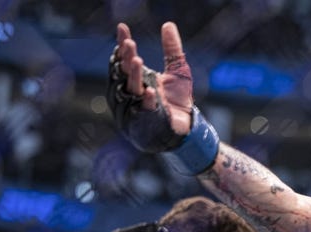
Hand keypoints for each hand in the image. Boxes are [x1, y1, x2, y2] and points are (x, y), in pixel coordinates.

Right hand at [112, 22, 193, 137]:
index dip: (122, 46)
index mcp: (134, 80)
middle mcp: (130, 93)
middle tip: (130, 44)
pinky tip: (150, 91)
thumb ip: (172, 50)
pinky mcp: (142, 124)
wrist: (188, 127)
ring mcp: (134, 109)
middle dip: (125, 59)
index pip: (123, 60)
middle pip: (123, 74)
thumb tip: (168, 25)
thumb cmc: (178, 100)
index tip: (123, 29)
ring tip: (136, 60)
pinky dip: (145, 101)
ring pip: (128, 90)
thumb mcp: (178, 71)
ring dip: (132, 76)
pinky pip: (142, 111)